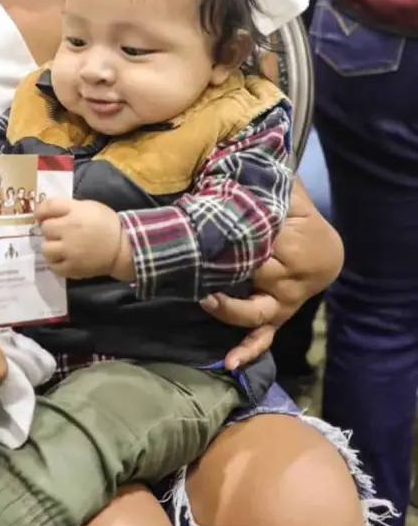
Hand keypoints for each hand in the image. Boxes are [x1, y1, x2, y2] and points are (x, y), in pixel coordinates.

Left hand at [36, 196, 132, 279]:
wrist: (122, 248)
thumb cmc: (107, 224)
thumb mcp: (91, 207)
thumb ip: (69, 207)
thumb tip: (48, 212)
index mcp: (75, 212)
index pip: (47, 207)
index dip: (40, 211)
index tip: (41, 215)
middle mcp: (69, 230)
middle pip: (45, 228)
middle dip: (50, 229)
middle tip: (58, 232)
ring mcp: (69, 251)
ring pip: (46, 249)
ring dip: (51, 247)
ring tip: (60, 247)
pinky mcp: (72, 268)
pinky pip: (53, 266)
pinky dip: (55, 262)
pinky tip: (63, 258)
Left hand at [203, 178, 342, 369]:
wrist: (326, 247)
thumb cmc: (300, 216)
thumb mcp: (291, 194)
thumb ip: (271, 181)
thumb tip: (250, 161)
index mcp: (301, 247)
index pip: (261, 245)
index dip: (237, 237)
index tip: (217, 225)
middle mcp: (294, 281)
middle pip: (254, 276)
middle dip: (226, 266)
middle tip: (200, 255)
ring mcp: (285, 304)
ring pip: (256, 313)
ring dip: (231, 309)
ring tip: (206, 298)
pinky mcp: (277, 318)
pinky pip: (264, 338)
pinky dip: (248, 350)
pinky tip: (230, 363)